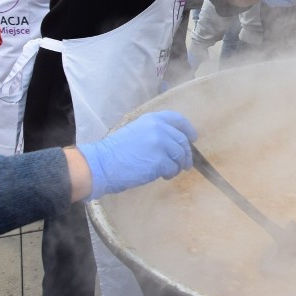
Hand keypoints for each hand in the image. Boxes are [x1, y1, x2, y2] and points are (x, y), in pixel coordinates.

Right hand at [78, 111, 197, 199]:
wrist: (102, 164)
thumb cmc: (116, 151)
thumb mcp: (136, 131)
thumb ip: (155, 131)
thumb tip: (174, 141)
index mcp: (152, 119)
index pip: (178, 120)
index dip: (188, 129)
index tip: (193, 138)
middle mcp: (159, 129)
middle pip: (182, 141)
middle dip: (186, 154)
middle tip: (185, 164)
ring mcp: (160, 144)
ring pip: (180, 156)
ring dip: (178, 166)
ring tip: (169, 171)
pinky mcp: (160, 161)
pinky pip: (173, 168)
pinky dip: (170, 173)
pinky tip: (162, 175)